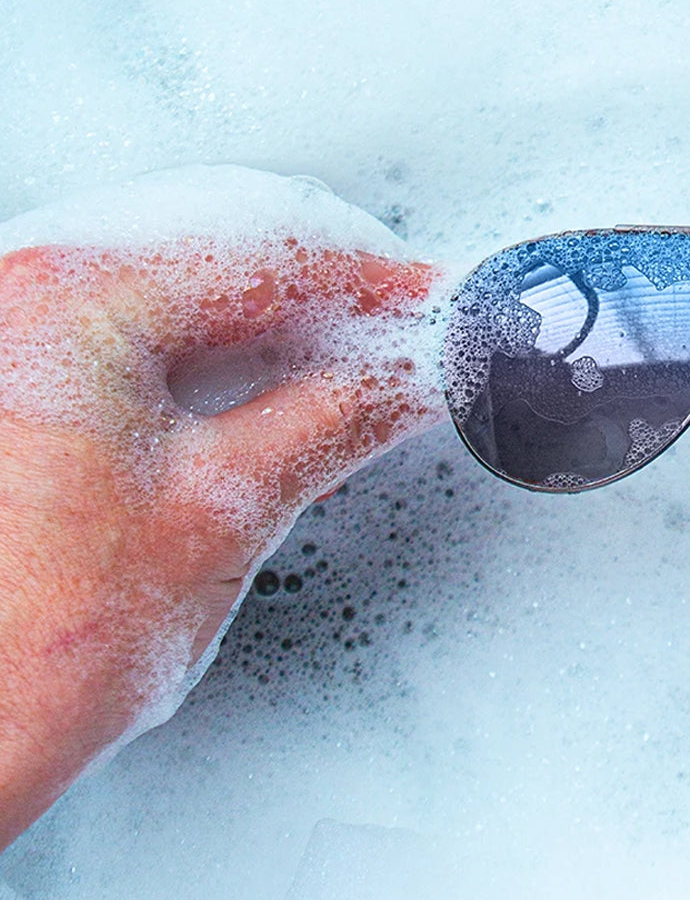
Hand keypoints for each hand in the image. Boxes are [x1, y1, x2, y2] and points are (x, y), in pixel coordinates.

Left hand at [0, 231, 440, 848]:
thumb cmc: (30, 646)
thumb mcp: (227, 507)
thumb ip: (337, 418)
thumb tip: (404, 379)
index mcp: (69, 300)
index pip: (265, 258)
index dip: (372, 282)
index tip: (430, 306)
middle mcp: (15, 298)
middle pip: (214, 259)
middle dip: (321, 300)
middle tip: (401, 338)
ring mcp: (2, 344)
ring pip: (172, 296)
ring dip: (266, 330)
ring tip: (344, 374)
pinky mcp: (7, 397)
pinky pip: (127, 340)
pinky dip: (205, 361)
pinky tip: (258, 397)